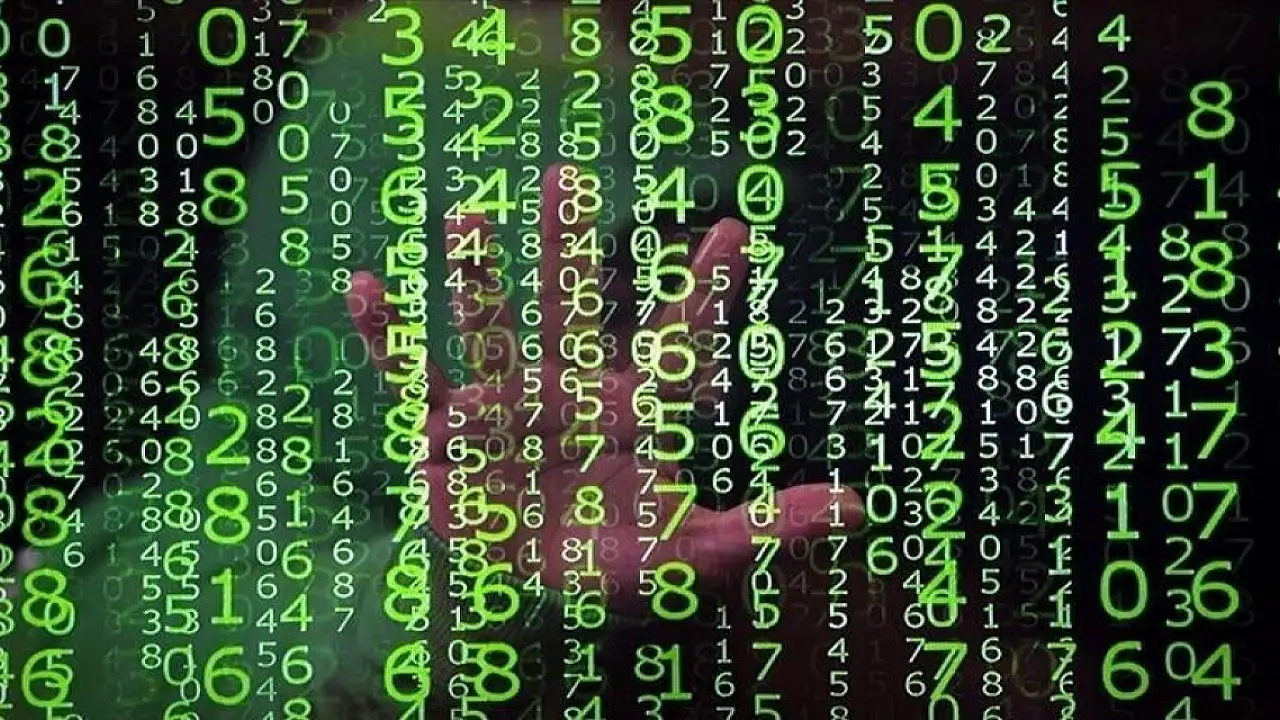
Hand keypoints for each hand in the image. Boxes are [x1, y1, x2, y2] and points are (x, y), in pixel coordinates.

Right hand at [346, 164, 862, 613]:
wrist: (533, 602)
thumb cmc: (618, 567)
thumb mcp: (698, 552)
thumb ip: (769, 526)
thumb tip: (861, 505)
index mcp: (633, 409)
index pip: (676, 341)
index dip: (706, 290)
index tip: (735, 229)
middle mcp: (567, 391)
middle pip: (570, 309)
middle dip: (570, 248)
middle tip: (565, 177)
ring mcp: (502, 408)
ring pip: (488, 332)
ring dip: (475, 281)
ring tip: (467, 220)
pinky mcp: (445, 435)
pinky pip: (409, 380)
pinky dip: (384, 337)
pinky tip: (363, 284)